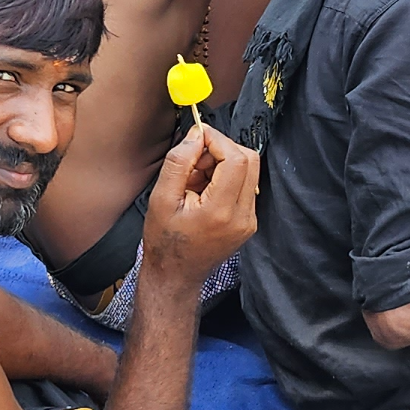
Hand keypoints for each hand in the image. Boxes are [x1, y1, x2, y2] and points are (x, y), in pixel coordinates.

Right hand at [142, 124, 258, 282]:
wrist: (175, 274)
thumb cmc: (165, 241)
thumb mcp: (161, 199)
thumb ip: (179, 163)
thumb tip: (197, 135)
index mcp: (221, 211)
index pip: (236, 159)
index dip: (218, 140)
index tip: (198, 136)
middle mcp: (242, 217)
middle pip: (249, 160)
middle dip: (222, 149)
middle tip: (195, 159)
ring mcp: (249, 220)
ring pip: (249, 171)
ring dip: (224, 162)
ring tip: (196, 177)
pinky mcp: (249, 222)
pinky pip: (245, 185)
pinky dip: (226, 177)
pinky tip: (204, 189)